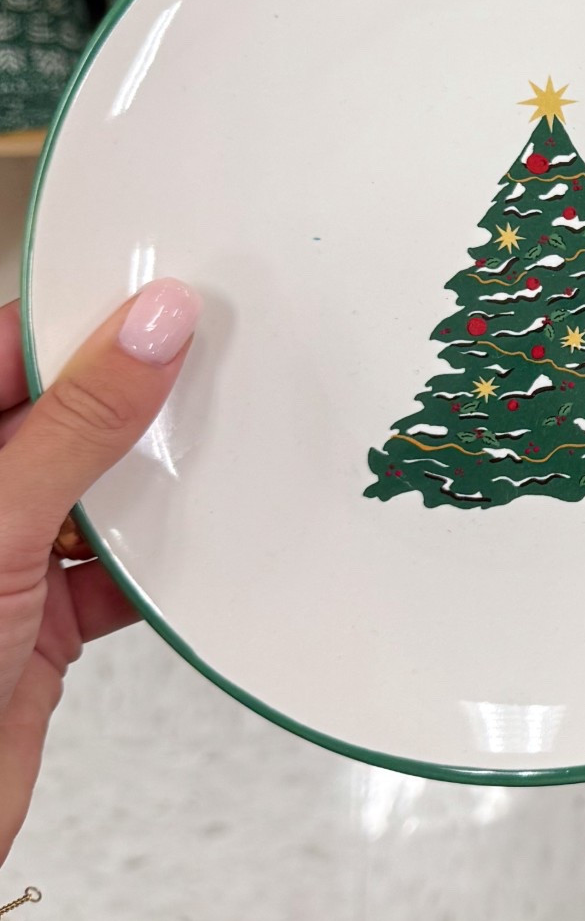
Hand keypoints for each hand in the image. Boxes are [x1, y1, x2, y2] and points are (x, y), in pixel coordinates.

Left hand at [0, 281, 200, 871]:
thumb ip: (79, 421)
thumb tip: (152, 323)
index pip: (11, 348)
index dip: (89, 317)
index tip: (174, 293)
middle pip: (62, 416)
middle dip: (137, 396)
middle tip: (223, 361)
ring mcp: (0, 562)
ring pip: (94, 494)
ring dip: (154, 486)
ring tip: (226, 448)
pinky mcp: (36, 627)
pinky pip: (113, 575)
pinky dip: (159, 569)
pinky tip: (204, 554)